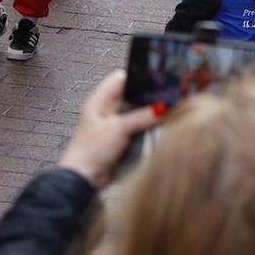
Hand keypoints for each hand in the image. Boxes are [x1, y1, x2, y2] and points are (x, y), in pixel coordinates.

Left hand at [58, 69, 161, 187]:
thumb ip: (142, 116)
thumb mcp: (118, 128)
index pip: (120, 79)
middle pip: (132, 96)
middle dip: (148, 97)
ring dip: (150, 114)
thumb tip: (164, 107)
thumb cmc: (92, 150)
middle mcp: (108, 110)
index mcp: (100, 101)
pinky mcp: (122, 139)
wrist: (84, 179)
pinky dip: (148, 128)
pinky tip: (163, 126)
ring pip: (138, 113)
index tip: (158, 77)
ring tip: (170, 109)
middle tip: (169, 95)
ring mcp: (115, 125)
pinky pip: (139, 128)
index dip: (138, 76)